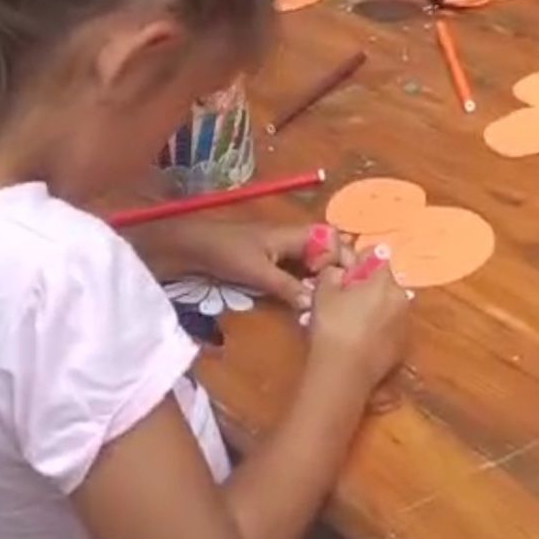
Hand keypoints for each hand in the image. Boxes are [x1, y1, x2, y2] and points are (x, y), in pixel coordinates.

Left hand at [149, 220, 351, 310]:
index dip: (344, 258)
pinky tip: (307, 302)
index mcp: (295, 234)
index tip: (347, 283)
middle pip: (327, 252)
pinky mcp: (271, 264)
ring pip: (313, 264)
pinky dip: (305, 285)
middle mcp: (293, 240)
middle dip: (337, 271)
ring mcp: (282, 251)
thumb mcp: (258, 272)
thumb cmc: (226, 252)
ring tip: (330, 302)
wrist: (191, 248)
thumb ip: (288, 287)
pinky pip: (297, 272)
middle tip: (343, 297)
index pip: (333, 240)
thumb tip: (315, 304)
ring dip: (321, 280)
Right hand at [308, 255, 409, 390]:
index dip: (357, 262)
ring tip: (351, 322)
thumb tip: (340, 270)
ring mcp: (405, 323)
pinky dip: (379, 328)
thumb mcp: (323, 291)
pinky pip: (390, 326)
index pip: (375, 255)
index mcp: (384, 280)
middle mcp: (402, 297)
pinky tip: (361, 340)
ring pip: (389, 305)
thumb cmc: (332, 326)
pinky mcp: (403, 345)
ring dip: (375, 307)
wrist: (345, 373)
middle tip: (344, 300)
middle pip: (384, 281)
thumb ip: (333, 272)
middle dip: (367, 286)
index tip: (342, 276)